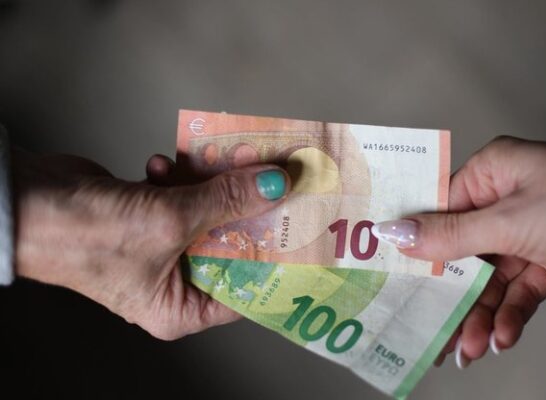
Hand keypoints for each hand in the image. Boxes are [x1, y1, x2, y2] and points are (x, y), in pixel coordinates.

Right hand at [12, 149, 288, 339]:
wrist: (26, 202)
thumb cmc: (88, 235)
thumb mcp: (171, 220)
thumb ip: (228, 200)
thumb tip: (278, 184)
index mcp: (180, 307)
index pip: (247, 289)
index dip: (277, 259)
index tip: (303, 229)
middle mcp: (174, 281)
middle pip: (232, 243)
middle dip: (250, 209)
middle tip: (278, 178)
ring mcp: (161, 246)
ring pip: (210, 212)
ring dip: (215, 184)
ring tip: (227, 157)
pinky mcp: (149, 216)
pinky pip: (182, 195)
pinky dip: (179, 177)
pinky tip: (163, 163)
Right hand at [374, 130, 545, 366]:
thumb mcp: (509, 222)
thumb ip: (450, 234)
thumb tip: (391, 232)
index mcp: (491, 173)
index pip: (438, 210)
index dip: (414, 247)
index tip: (388, 280)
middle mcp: (506, 199)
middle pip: (463, 252)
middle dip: (450, 294)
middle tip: (430, 332)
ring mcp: (531, 231)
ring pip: (491, 278)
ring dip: (482, 314)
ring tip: (470, 351)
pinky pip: (522, 289)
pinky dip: (513, 314)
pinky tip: (505, 338)